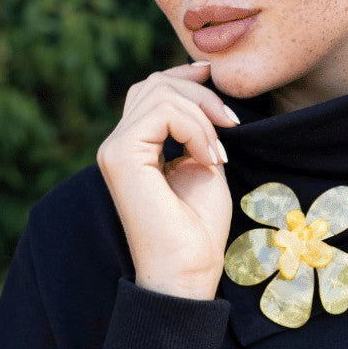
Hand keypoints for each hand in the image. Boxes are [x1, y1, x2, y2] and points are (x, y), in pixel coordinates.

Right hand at [97, 60, 237, 297]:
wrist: (187, 270)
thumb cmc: (198, 229)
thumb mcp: (204, 166)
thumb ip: (198, 132)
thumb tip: (206, 97)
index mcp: (136, 147)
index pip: (151, 90)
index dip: (185, 78)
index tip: (217, 79)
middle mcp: (118, 145)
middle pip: (154, 84)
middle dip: (201, 94)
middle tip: (232, 123)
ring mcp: (115, 149)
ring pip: (158, 92)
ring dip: (203, 114)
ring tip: (219, 153)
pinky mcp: (120, 156)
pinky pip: (162, 113)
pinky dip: (195, 129)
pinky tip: (209, 158)